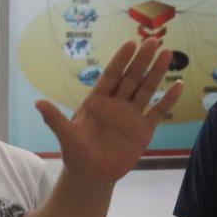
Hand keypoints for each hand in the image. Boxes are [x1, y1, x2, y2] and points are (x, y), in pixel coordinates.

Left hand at [36, 39, 183, 186]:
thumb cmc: (75, 154)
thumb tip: (37, 102)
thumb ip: (54, 119)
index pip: (111, 76)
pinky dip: (168, 100)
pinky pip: (158, 112)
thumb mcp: (65, 136)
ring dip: (157, 72)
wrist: (91, 175)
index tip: (131, 43)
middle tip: (154, 40)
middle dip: (142, 59)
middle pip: (131, 77)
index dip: (120, 60)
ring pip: (146, 89)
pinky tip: (178, 85)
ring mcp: (131, 116)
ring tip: (168, 53)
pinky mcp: (143, 130)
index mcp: (97, 102)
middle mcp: (116, 104)